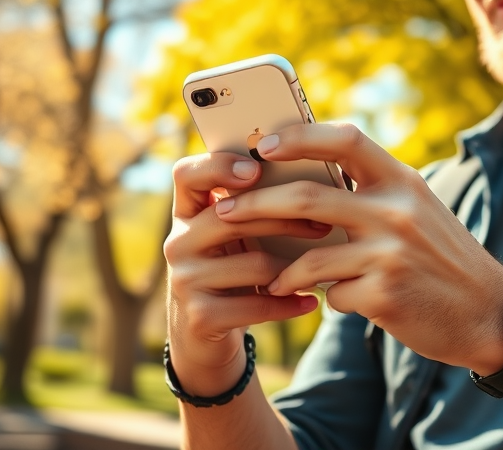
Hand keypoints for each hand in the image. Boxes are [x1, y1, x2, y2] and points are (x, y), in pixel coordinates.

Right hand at [163, 151, 325, 394]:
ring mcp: (185, 280)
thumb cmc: (229, 270)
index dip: (218, 167)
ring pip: (254, 265)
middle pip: (233, 217)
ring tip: (321, 266)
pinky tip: (310, 301)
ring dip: (293, 268)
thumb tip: (312, 180)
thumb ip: (250, 207)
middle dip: (284, 219)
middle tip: (323, 222)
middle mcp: (179, 242)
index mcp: (186, 213)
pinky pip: (256, 305)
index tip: (256, 170)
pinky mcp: (200, 316)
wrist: (200, 334)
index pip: (187, 174)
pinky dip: (288, 304)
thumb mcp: (230, 236)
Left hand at [213, 122, 502, 373]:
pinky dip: (325, 299)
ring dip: (280, 269)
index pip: (345, 139)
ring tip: (266, 276)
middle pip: (308, 198)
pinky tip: (327, 303)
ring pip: (310, 256)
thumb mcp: (416, 210)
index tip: (262, 144)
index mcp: (403, 180)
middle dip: (256, 205)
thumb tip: (303, 178)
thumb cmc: (442, 258)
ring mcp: (391, 254)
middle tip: (223, 212)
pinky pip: (332, 295)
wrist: (490, 315)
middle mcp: (397, 210)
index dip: (299, 136)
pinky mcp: (385, 296)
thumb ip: (370, 192)